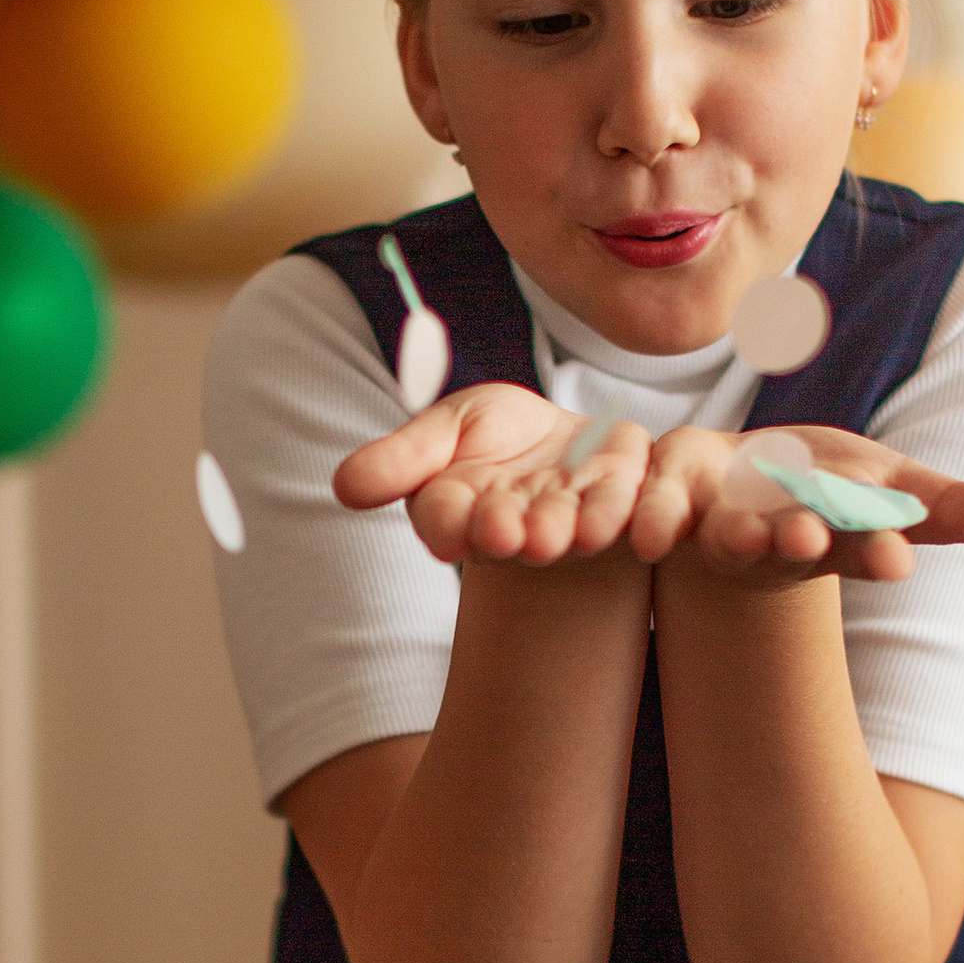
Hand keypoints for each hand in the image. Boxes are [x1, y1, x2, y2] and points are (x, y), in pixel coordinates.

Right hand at [336, 382, 658, 569]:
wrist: (565, 437)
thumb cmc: (493, 438)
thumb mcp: (443, 430)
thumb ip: (400, 459)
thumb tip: (343, 487)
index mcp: (462, 512)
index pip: (446, 522)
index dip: (446, 527)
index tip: (445, 532)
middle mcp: (515, 525)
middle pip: (506, 532)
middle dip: (505, 532)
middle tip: (504, 531)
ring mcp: (570, 516)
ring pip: (565, 528)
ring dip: (561, 530)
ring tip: (553, 531)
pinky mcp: (619, 495)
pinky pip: (620, 506)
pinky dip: (617, 508)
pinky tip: (617, 506)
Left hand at [639, 425, 963, 588]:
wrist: (733, 481)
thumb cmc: (824, 488)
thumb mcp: (888, 488)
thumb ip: (941, 506)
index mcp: (835, 538)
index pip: (863, 547)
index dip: (876, 552)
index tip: (896, 559)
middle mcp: (774, 545)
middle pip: (788, 547)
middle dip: (798, 541)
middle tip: (808, 535)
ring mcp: (716, 528)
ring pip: (720, 539)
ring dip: (728, 537)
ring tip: (739, 532)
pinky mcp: (666, 502)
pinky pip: (654, 509)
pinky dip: (650, 514)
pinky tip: (645, 525)